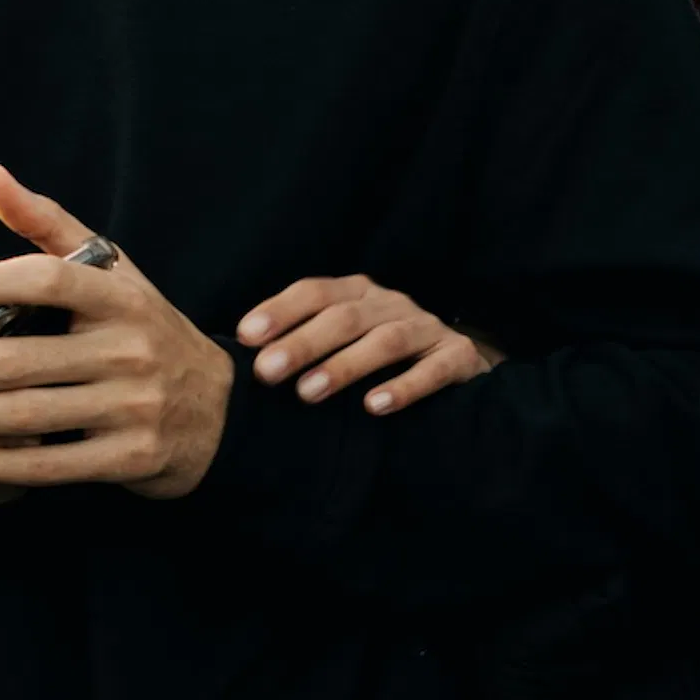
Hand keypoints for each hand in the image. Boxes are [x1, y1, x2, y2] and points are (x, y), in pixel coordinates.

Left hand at [0, 167, 231, 501]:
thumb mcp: (111, 273)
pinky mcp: (133, 458)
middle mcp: (132, 349)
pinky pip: (51, 464)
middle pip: (20, 360)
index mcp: (122, 298)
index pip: (49, 280)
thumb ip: (47, 226)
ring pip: (27, 415)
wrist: (218, 411)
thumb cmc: (144, 330)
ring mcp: (135, 407)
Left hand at [236, 274, 500, 414]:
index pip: (314, 292)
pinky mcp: (458, 357)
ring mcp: (427, 328)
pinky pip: (433, 371)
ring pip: (386, 341)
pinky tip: (375, 407)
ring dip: (344, 366)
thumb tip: (241, 360)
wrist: (458, 367)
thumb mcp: (342, 340)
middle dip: (302, 344)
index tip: (245, 336)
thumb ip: (301, 341)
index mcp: (358, 293)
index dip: (280, 311)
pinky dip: (404, 387)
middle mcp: (392, 303)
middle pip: (344, 317)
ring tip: (308, 394)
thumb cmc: (380, 358)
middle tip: (267, 373)